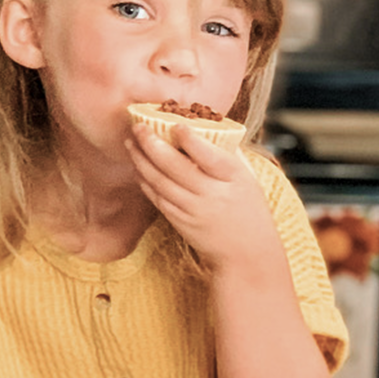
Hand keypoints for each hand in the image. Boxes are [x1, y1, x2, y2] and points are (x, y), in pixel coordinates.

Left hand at [128, 124, 278, 272]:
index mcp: (232, 177)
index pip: (208, 155)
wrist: (245, 253)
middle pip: (175, 167)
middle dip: (152, 144)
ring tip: (130, 143)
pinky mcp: (180, 222)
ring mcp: (193, 210)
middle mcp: (211, 194)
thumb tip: (205, 128)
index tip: (175, 124)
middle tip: (138, 128)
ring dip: (141, 161)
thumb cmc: (248, 210)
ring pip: (160, 182)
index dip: (190, 140)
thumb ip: (228, 154)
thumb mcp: (248, 178)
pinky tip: (137, 167)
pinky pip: (157, 198)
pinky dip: (145, 181)